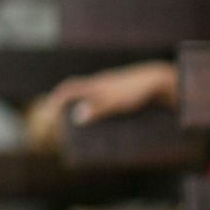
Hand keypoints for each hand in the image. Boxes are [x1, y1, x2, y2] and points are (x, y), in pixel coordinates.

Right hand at [27, 61, 177, 147]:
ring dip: (83, 109)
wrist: (160, 81)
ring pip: (90, 97)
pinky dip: (97, 111)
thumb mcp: (116, 101)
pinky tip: (105, 124)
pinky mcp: (121, 94)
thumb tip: (76, 117)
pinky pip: (103, 102)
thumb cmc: (137, 90)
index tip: (49, 115)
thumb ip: (96, 108)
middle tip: (62, 123)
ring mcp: (110, 89)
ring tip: (82, 128)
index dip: (55, 100)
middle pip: (76, 93)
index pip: (68, 89)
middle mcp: (99, 85)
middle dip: (66, 106)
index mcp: (93, 85)